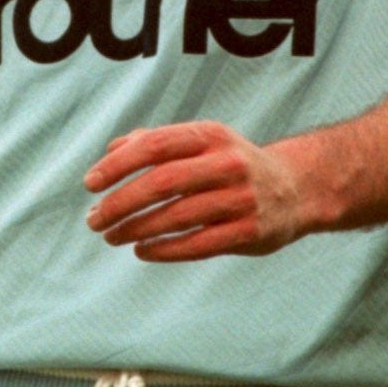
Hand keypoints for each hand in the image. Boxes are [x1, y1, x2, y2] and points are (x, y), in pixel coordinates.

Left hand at [83, 120, 322, 260]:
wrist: (297, 189)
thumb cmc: (233, 164)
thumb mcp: (203, 143)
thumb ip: (158, 142)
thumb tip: (111, 150)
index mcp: (211, 136)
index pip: (156, 145)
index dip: (119, 164)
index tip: (90, 183)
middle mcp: (228, 163)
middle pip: (163, 182)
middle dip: (120, 203)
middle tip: (93, 219)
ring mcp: (241, 199)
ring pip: (177, 216)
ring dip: (136, 229)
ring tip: (111, 236)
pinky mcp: (249, 232)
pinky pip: (198, 244)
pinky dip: (164, 249)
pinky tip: (142, 250)